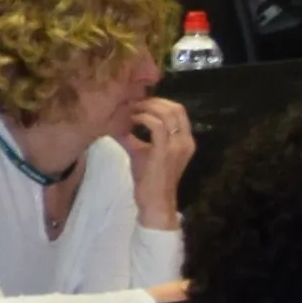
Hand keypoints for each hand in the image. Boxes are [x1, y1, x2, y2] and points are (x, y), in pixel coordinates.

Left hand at [118, 89, 195, 222]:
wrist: (155, 201)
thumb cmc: (148, 179)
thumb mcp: (142, 152)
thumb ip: (133, 136)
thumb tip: (116, 123)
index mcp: (185, 140)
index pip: (178, 111)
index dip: (159, 102)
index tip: (139, 102)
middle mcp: (185, 141)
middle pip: (176, 108)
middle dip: (153, 101)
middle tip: (134, 103)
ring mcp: (177, 146)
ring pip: (167, 113)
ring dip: (146, 107)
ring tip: (130, 110)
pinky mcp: (165, 152)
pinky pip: (156, 125)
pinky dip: (142, 118)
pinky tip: (131, 120)